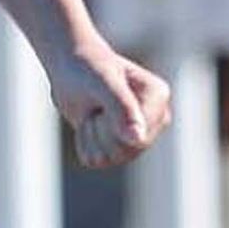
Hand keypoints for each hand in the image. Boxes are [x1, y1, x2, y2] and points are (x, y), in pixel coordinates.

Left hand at [48, 41, 171, 169]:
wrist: (69, 66)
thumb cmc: (88, 67)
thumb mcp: (102, 82)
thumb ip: (122, 107)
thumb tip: (138, 140)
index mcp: (159, 97)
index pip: (138, 137)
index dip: (110, 124)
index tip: (103, 100)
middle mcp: (155, 119)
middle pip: (125, 151)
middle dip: (100, 130)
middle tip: (96, 106)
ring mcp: (138, 136)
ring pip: (110, 158)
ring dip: (90, 135)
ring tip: (93, 111)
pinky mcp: (119, 147)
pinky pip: (95, 161)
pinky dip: (84, 142)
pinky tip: (89, 121)